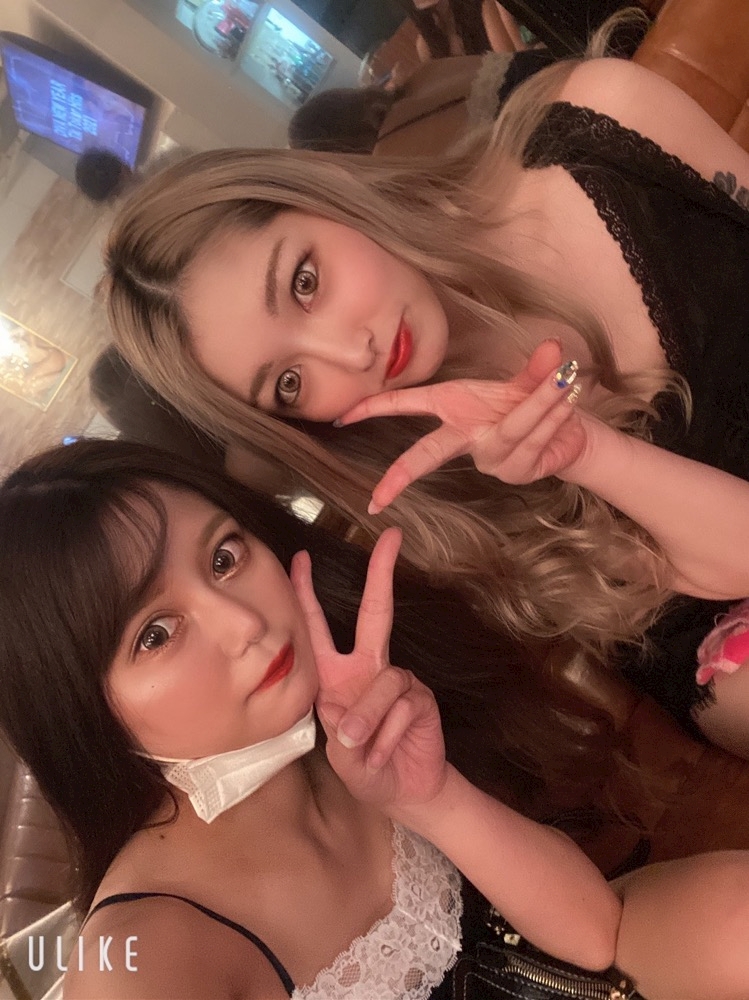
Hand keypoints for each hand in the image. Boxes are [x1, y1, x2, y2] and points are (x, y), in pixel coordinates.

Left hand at [290, 529, 446, 810]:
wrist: (407, 793)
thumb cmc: (366, 769)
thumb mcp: (341, 757)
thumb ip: (340, 733)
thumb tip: (347, 712)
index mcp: (336, 677)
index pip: (319, 629)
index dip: (308, 594)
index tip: (301, 558)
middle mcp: (369, 668)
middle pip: (377, 613)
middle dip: (381, 574)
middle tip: (389, 538)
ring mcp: (399, 680)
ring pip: (382, 684)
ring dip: (369, 722)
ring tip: (364, 753)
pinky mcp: (422, 697)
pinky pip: (402, 707)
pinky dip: (388, 736)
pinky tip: (386, 753)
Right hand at [337, 339, 587, 513]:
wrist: (570, 432)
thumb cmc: (534, 404)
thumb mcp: (530, 381)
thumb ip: (537, 368)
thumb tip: (553, 346)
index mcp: (455, 407)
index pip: (408, 407)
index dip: (375, 409)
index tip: (344, 419)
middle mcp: (466, 436)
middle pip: (428, 454)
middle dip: (402, 473)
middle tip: (378, 496)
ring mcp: (488, 457)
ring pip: (506, 432)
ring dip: (536, 405)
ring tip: (564, 380)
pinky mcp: (514, 470)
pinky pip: (530, 441)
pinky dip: (552, 417)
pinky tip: (568, 401)